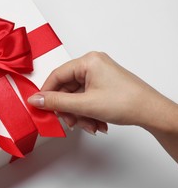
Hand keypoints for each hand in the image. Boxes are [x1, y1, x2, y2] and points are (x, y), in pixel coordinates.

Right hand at [28, 52, 177, 134]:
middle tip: (70, 122)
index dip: (47, 93)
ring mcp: (99, 75)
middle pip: (67, 88)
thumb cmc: (126, 102)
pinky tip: (96, 123)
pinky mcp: (104, 85)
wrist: (152, 112)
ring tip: (89, 126)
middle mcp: (93, 65)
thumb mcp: (85, 104)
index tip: (40, 107)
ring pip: (77, 97)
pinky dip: (88, 112)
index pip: (57, 75)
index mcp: (88, 61)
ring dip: (79, 114)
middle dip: (69, 109)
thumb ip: (57, 102)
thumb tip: (36, 99)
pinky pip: (86, 99)